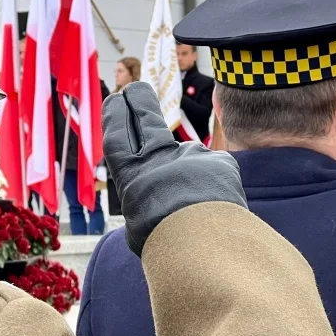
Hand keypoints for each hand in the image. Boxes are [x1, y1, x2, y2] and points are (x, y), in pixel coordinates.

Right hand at [102, 82, 245, 255]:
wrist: (204, 246)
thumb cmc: (167, 245)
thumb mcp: (141, 226)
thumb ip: (148, 201)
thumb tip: (159, 198)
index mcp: (133, 176)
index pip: (118, 138)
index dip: (116, 116)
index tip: (116, 98)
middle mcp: (159, 158)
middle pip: (146, 121)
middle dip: (138, 102)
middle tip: (135, 88)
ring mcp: (191, 155)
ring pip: (190, 163)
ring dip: (193, 181)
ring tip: (197, 211)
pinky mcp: (220, 160)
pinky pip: (216, 173)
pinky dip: (217, 189)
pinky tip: (217, 209)